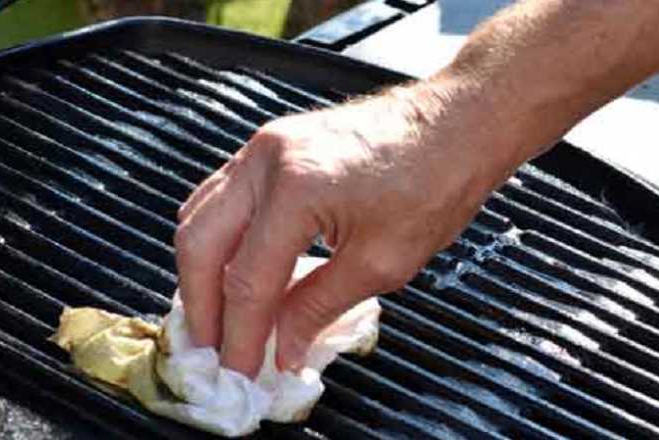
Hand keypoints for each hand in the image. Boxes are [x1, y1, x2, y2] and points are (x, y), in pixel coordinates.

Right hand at [173, 79, 530, 375]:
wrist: (458, 123)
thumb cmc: (435, 181)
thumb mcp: (383, 261)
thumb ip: (318, 307)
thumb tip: (282, 348)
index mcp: (295, 189)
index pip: (248, 280)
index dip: (240, 335)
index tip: (240, 372)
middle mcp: (267, 161)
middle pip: (200, 243)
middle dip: (201, 305)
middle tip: (212, 351)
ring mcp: (264, 147)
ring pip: (201, 216)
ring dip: (202, 271)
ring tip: (217, 318)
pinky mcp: (272, 145)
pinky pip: (221, 196)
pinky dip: (219, 239)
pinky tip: (232, 270)